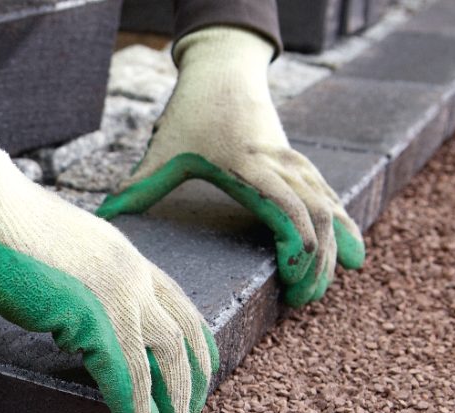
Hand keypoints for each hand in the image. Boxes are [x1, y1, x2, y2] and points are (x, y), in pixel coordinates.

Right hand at [0, 129, 217, 412]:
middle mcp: (130, 273)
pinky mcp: (94, 318)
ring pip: (166, 360)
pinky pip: (126, 378)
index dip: (189, 343)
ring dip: (171, 404)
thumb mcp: (1, 274)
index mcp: (119, 257)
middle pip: (184, 333)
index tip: (189, 375)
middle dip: (191, 380)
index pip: (175, 303)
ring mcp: (117, 294)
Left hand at [97, 26, 365, 306]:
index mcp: (247, 164)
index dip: (295, 244)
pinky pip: (330, 198)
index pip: (286, 207)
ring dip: (329, 251)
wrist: (224, 70)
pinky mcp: (300, 163)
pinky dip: (342, 228)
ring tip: (316, 292)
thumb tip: (104, 215)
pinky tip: (350, 258)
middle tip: (300, 300)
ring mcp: (294, 162)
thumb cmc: (191, 111)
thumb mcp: (164, 149)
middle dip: (314, 261)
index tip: (288, 277)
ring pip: (328, 208)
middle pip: (316, 215)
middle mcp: (278, 163)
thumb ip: (138, 186)